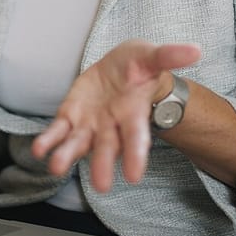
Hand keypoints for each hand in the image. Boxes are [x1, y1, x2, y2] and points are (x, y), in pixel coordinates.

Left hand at [32, 39, 201, 189]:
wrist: (119, 67)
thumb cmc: (138, 66)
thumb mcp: (152, 56)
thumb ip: (169, 56)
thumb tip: (196, 50)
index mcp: (134, 114)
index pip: (137, 137)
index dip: (136, 155)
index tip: (135, 175)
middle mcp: (112, 126)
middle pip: (108, 148)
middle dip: (103, 165)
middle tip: (101, 185)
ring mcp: (90, 124)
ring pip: (78, 144)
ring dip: (67, 156)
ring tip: (55, 167)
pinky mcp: (70, 117)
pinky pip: (58, 131)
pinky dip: (48, 141)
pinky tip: (39, 149)